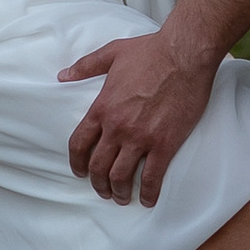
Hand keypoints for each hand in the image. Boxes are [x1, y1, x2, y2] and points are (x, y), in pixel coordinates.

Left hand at [60, 30, 212, 205]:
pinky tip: (148, 199)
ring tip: (122, 198)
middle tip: (103, 190)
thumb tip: (63, 75)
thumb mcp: (112, 53)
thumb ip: (86, 66)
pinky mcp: (164, 143)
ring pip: (121, 176)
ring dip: (118, 192)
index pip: (79, 144)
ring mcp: (140, 137)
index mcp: (102, 108)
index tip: (80, 172)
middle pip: (98, 166)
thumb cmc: (151, 51)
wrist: (185, 54)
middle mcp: (117, 127)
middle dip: (98, 184)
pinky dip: (148, 192)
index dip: (76, 163)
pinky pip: (152, 176)